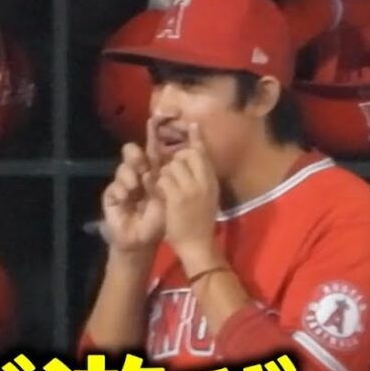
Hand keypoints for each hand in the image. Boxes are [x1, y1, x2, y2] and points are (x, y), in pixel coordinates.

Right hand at [101, 115, 165, 252]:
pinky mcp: (112, 195)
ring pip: (123, 168)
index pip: (153, 150)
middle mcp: (138, 174)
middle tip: (143, 164)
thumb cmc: (160, 220)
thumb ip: (174, 176)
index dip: (153, 134)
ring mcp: (123, 184)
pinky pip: (115, 186)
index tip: (154, 118)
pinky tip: (127, 198)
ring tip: (136, 187)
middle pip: (132, 153)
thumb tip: (179, 155)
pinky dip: (122, 190)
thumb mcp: (172, 196)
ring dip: (130, 175)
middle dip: (136, 155)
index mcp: (155, 172)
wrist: (142, 241)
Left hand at [155, 122, 220, 262]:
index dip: (197, 138)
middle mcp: (204, 181)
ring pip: (172, 166)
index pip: (204, 153)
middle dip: (173, 161)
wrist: (198, 245)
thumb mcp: (207, 197)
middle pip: (186, 155)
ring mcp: (191, 188)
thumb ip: (200, 179)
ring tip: (165, 188)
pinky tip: (160, 193)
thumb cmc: (200, 223)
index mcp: (212, 180)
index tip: (192, 124)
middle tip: (169, 173)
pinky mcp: (178, 197)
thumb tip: (195, 162)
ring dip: (164, 175)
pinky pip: (163, 179)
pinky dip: (158, 184)